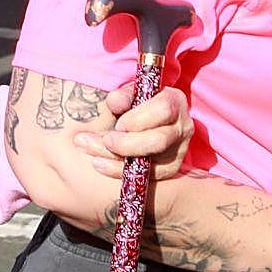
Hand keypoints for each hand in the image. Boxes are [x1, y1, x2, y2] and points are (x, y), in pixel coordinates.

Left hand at [73, 84, 192, 179]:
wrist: (140, 122)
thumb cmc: (135, 105)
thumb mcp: (129, 95)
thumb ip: (122, 96)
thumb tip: (115, 102)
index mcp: (174, 101)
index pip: (163, 110)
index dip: (138, 119)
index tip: (119, 124)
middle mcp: (181, 127)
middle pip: (159, 140)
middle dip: (127, 144)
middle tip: (105, 140)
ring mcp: (178, 151)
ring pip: (151, 163)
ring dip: (116, 160)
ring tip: (90, 151)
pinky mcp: (168, 169)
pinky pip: (145, 176)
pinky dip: (118, 171)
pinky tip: (99, 163)